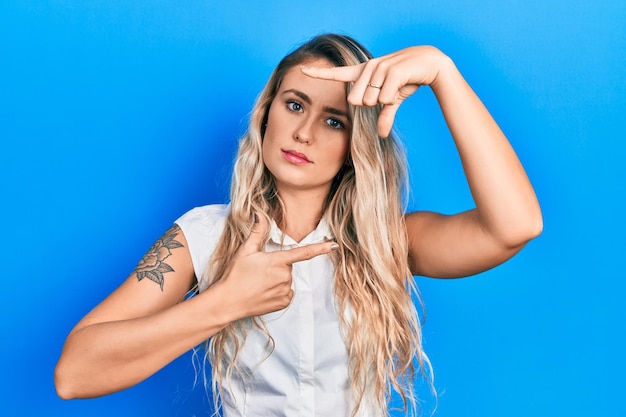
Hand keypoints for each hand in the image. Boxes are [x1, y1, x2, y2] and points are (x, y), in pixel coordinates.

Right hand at [215, 213, 337, 319]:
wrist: (228, 302)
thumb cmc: (235, 275)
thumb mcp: (245, 251)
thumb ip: (257, 232)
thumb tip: (260, 213)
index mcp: (277, 261)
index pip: (303, 252)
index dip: (320, 248)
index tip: (334, 245)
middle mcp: (284, 276)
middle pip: (288, 266)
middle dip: (277, 266)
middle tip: (259, 272)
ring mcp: (285, 290)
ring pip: (287, 279)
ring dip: (277, 279)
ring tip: (259, 283)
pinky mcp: (284, 302)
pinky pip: (286, 292)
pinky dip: (278, 291)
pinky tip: (264, 292)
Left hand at [301, 45, 449, 137]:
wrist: (430, 64)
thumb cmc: (409, 80)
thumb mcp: (394, 100)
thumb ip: (385, 115)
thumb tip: (382, 135)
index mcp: (363, 73)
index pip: (337, 74)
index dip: (318, 73)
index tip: (301, 70)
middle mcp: (367, 67)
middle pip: (356, 101)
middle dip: (372, 104)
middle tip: (388, 93)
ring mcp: (378, 67)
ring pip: (371, 100)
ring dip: (386, 100)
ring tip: (398, 86)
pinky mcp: (390, 70)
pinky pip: (384, 97)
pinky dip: (395, 98)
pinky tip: (404, 85)